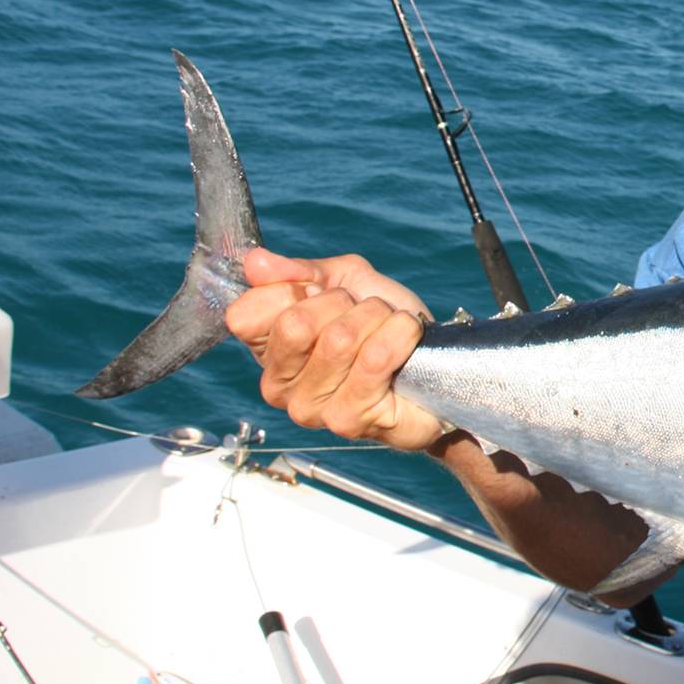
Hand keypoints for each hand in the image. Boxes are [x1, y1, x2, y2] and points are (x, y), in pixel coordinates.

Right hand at [225, 248, 440, 450]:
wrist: (438, 362)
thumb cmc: (383, 324)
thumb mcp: (345, 280)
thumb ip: (299, 271)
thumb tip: (255, 262)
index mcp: (267, 350)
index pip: (245, 314)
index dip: (295, 288)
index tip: (325, 293)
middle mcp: (277, 386)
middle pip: (295, 324)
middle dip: (344, 302)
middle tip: (365, 312)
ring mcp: (310, 409)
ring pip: (339, 339)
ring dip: (378, 318)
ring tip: (388, 329)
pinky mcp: (349, 421)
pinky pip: (375, 357)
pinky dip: (401, 335)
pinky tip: (407, 344)